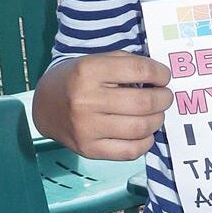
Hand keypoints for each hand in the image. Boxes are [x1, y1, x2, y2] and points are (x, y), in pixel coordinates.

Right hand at [32, 51, 173, 159]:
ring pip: (139, 128)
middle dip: (164, 98)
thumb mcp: (98, 60)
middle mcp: (86, 101)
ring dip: (158, 120)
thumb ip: (128, 64)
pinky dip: (146, 142)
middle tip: (166, 96)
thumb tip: (160, 78)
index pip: (139, 70)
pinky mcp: (88, 150)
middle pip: (143, 102)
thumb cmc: (78, 78)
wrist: (45, 104)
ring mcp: (87, 128)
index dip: (160, 73)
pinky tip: (146, 133)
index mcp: (89, 71)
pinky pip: (128, 152)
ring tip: (157, 113)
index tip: (164, 76)